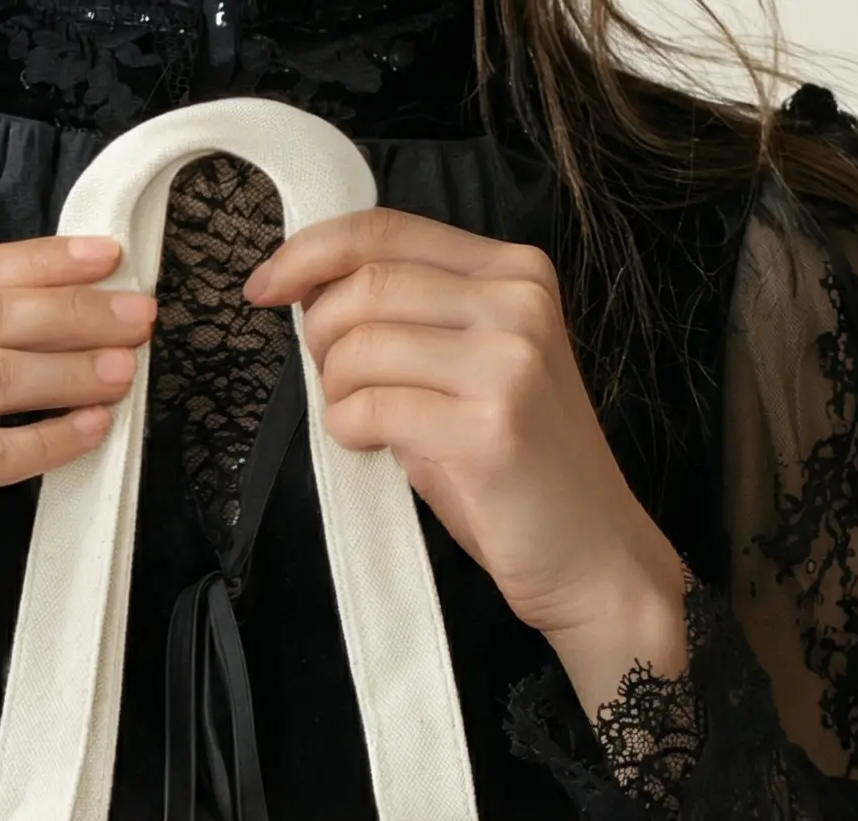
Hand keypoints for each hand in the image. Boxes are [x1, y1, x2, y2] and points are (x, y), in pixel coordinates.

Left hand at [245, 210, 688, 714]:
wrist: (591, 554)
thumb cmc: (520, 470)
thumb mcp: (475, 370)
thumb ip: (416, 322)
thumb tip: (317, 296)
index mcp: (514, 273)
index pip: (386, 230)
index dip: (310, 251)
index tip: (266, 285)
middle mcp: (516, 303)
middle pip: (367, 282)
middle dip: (320, 332)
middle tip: (329, 382)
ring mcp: (506, 363)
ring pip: (361, 345)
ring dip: (335, 389)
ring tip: (359, 422)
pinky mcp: (486, 428)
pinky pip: (372, 408)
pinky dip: (349, 429)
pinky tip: (372, 447)